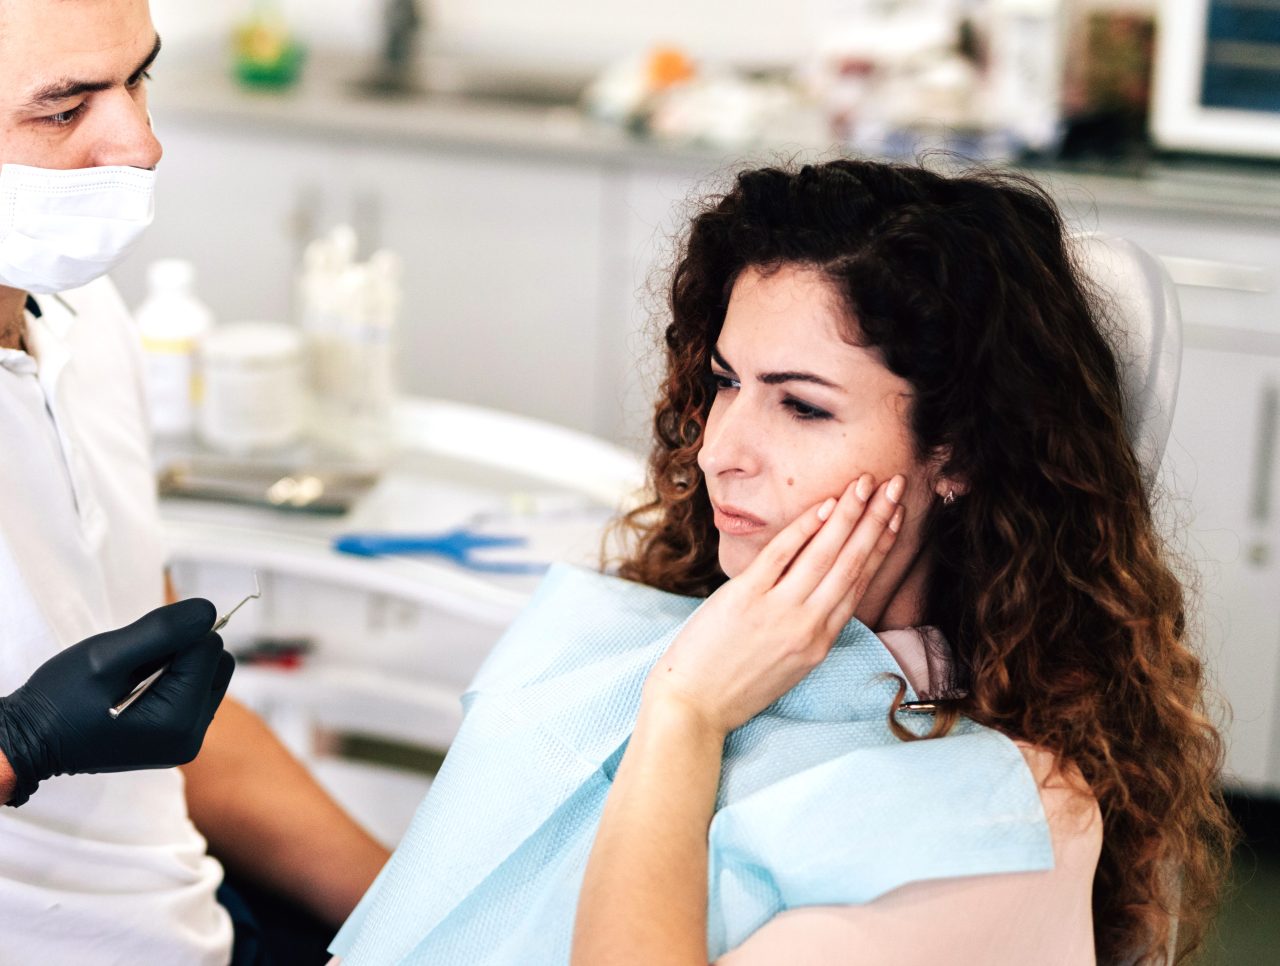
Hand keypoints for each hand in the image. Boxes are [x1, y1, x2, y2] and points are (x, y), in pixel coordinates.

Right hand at [0, 598, 234, 805]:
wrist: (34, 739)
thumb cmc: (60, 700)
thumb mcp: (105, 656)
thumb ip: (161, 631)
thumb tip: (210, 610)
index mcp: (179, 722)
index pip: (209, 647)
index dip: (173, 636)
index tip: (135, 652)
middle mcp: (192, 736)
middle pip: (217, 661)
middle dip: (181, 651)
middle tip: (133, 665)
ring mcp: (186, 739)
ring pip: (208, 672)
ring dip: (176, 664)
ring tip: (132, 679)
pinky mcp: (179, 735)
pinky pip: (193, 689)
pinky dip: (171, 679)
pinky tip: (137, 689)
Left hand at [645, 474, 904, 735]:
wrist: (692, 706)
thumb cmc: (735, 685)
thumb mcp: (788, 664)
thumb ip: (808, 626)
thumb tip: (820, 587)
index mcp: (820, 642)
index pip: (860, 583)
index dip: (881, 545)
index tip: (895, 516)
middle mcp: (808, 626)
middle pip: (852, 563)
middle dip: (876, 520)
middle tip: (896, 485)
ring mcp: (778, 611)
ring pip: (825, 554)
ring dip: (849, 514)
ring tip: (867, 483)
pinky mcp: (746, 598)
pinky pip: (781, 554)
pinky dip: (805, 528)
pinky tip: (824, 504)